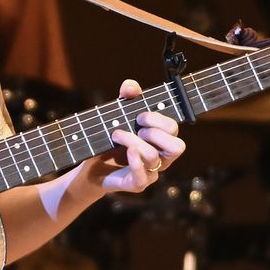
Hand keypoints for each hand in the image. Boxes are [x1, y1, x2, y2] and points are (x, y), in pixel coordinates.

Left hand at [79, 78, 185, 195]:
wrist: (92, 165)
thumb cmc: (112, 139)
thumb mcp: (118, 113)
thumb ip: (127, 97)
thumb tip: (131, 86)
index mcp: (162, 139)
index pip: (174, 129)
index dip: (159, 119)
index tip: (139, 115)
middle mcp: (161, 157)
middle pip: (177, 147)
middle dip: (155, 132)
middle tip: (136, 128)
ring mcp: (151, 172)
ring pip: (154, 157)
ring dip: (133, 141)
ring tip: (116, 135)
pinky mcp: (137, 184)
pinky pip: (143, 177)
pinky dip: (136, 162)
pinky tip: (128, 152)